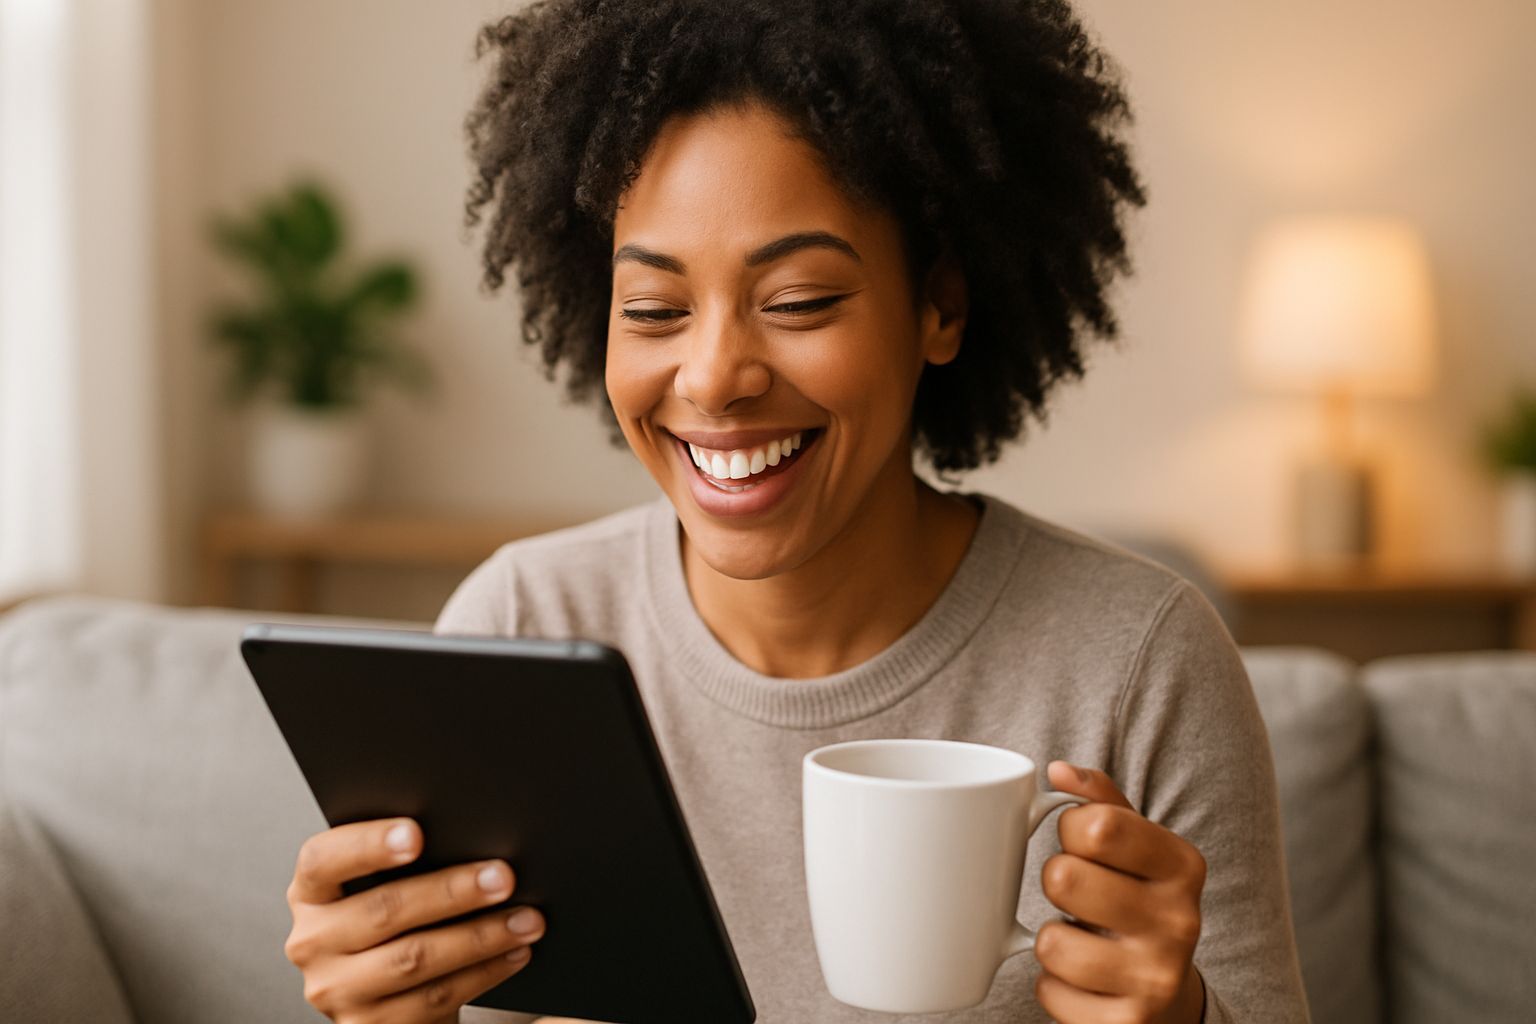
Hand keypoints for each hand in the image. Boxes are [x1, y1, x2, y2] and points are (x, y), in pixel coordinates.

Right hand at [284, 818, 545, 1023]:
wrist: (394, 1003)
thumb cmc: (401, 924)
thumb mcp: (387, 889)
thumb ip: (409, 863)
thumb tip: (475, 832)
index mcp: (311, 892)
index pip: (323, 860)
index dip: (368, 844)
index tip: (417, 833)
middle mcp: (312, 941)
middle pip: (383, 909)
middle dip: (452, 890)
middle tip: (504, 876)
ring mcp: (335, 990)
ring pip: (414, 957)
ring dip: (480, 936)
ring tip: (527, 919)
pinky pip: (433, 997)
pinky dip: (483, 972)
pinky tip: (515, 952)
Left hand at [1034, 763, 1206, 1023]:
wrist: (1169, 995)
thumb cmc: (1136, 901)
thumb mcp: (1133, 847)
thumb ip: (1099, 801)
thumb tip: (1059, 770)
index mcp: (1182, 866)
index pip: (1095, 824)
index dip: (1070, 831)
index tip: (1084, 845)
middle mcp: (1180, 921)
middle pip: (1063, 878)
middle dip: (1057, 883)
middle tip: (1080, 896)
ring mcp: (1157, 978)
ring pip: (1050, 942)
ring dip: (1052, 940)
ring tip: (1083, 940)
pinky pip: (1050, 991)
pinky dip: (1054, 986)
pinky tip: (1085, 981)